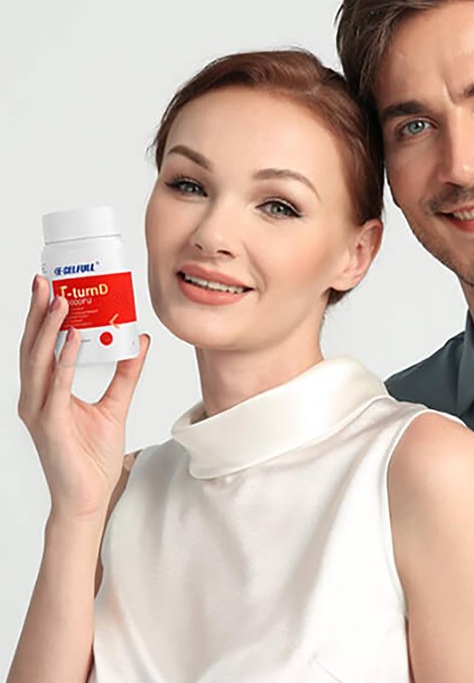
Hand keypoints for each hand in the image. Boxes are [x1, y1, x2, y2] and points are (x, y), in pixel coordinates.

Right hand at [17, 275, 148, 521]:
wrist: (89, 496)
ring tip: (59, 300)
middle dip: (37, 312)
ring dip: (49, 328)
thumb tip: (139, 340)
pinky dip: (64, 360)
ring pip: (38, 361)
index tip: (51, 286)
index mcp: (46, 391)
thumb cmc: (93, 456)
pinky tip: (72, 338)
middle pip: (32, 346)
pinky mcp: (50, 424)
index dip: (43, 317)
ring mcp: (38, 411)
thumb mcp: (116, 403)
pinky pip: (57, 386)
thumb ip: (127, 372)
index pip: (41, 346)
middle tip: (45, 280)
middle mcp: (35, 398)